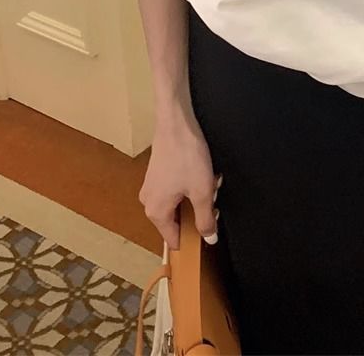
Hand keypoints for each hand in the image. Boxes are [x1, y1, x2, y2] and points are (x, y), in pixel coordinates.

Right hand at [139, 107, 220, 250]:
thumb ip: (205, 219)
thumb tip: (209, 240)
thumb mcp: (201, 192)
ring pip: (180, 202)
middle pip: (178, 220)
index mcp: (156, 212)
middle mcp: (149, 202)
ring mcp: (152, 187)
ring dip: (198, 195)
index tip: (210, 229)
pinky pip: (177, 189)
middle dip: (200, 210)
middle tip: (213, 196)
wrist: (176, 122)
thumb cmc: (187, 157)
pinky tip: (203, 171)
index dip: (194, 238)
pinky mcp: (158, 173)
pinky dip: (191, 184)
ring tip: (211, 179)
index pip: (174, 239)